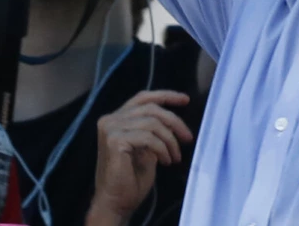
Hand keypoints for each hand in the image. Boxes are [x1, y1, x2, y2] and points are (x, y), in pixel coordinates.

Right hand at [88, 91, 192, 225]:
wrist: (116, 202)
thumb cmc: (130, 179)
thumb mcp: (147, 149)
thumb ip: (153, 131)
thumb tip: (173, 121)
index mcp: (116, 119)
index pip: (143, 98)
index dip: (165, 96)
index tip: (185, 100)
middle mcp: (110, 120)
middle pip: (151, 109)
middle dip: (175, 122)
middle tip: (188, 138)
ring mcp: (110, 129)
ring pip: (152, 123)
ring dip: (169, 141)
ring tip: (174, 157)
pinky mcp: (114, 141)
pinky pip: (149, 138)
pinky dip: (162, 149)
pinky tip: (165, 161)